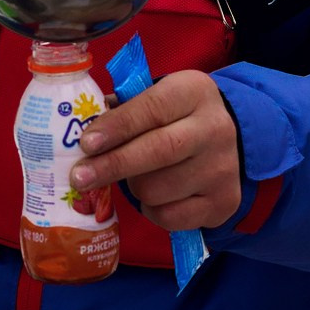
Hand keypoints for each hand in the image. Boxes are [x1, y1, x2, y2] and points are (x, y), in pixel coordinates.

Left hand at [74, 69, 241, 230]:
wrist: (230, 141)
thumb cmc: (176, 118)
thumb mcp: (158, 98)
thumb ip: (124, 110)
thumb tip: (80, 131)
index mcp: (194, 93)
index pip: (152, 109)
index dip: (116, 127)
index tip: (86, 144)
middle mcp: (214, 129)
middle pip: (158, 151)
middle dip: (113, 165)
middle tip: (79, 176)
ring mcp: (222, 168)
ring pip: (158, 189)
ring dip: (134, 188)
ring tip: (134, 178)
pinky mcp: (222, 201)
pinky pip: (169, 216)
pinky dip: (152, 210)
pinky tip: (155, 196)